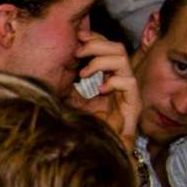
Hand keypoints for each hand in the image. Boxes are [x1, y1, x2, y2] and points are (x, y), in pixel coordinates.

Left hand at [69, 30, 140, 149]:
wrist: (94, 150)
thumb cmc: (82, 125)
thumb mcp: (69, 99)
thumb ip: (66, 83)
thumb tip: (52, 67)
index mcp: (105, 75)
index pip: (105, 48)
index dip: (94, 38)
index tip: (78, 36)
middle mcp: (118, 79)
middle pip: (116, 48)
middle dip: (97, 44)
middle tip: (78, 51)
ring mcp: (127, 91)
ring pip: (123, 60)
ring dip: (101, 61)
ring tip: (84, 72)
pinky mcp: (133, 104)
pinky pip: (130, 83)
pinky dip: (114, 81)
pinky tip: (100, 89)